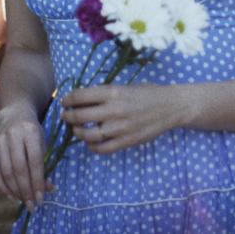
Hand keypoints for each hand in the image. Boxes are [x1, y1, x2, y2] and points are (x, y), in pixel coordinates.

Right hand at [0, 104, 49, 211]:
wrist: (15, 113)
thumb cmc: (32, 131)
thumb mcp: (42, 143)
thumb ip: (44, 165)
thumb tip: (47, 189)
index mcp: (31, 131)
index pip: (35, 161)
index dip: (38, 182)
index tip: (41, 199)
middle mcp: (13, 134)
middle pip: (19, 168)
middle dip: (26, 190)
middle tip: (33, 206)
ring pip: (6, 172)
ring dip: (15, 191)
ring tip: (24, 202)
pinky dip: (2, 186)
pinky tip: (11, 196)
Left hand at [61, 84, 187, 153]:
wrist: (170, 107)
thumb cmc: (145, 93)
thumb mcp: (123, 87)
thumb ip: (103, 94)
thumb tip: (80, 100)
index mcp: (112, 92)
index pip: (80, 96)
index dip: (68, 100)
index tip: (64, 102)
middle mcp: (114, 110)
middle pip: (80, 116)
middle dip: (68, 116)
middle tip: (65, 116)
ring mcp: (120, 128)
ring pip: (88, 135)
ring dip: (77, 133)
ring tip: (76, 130)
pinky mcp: (127, 141)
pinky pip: (103, 149)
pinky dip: (92, 147)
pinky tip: (90, 142)